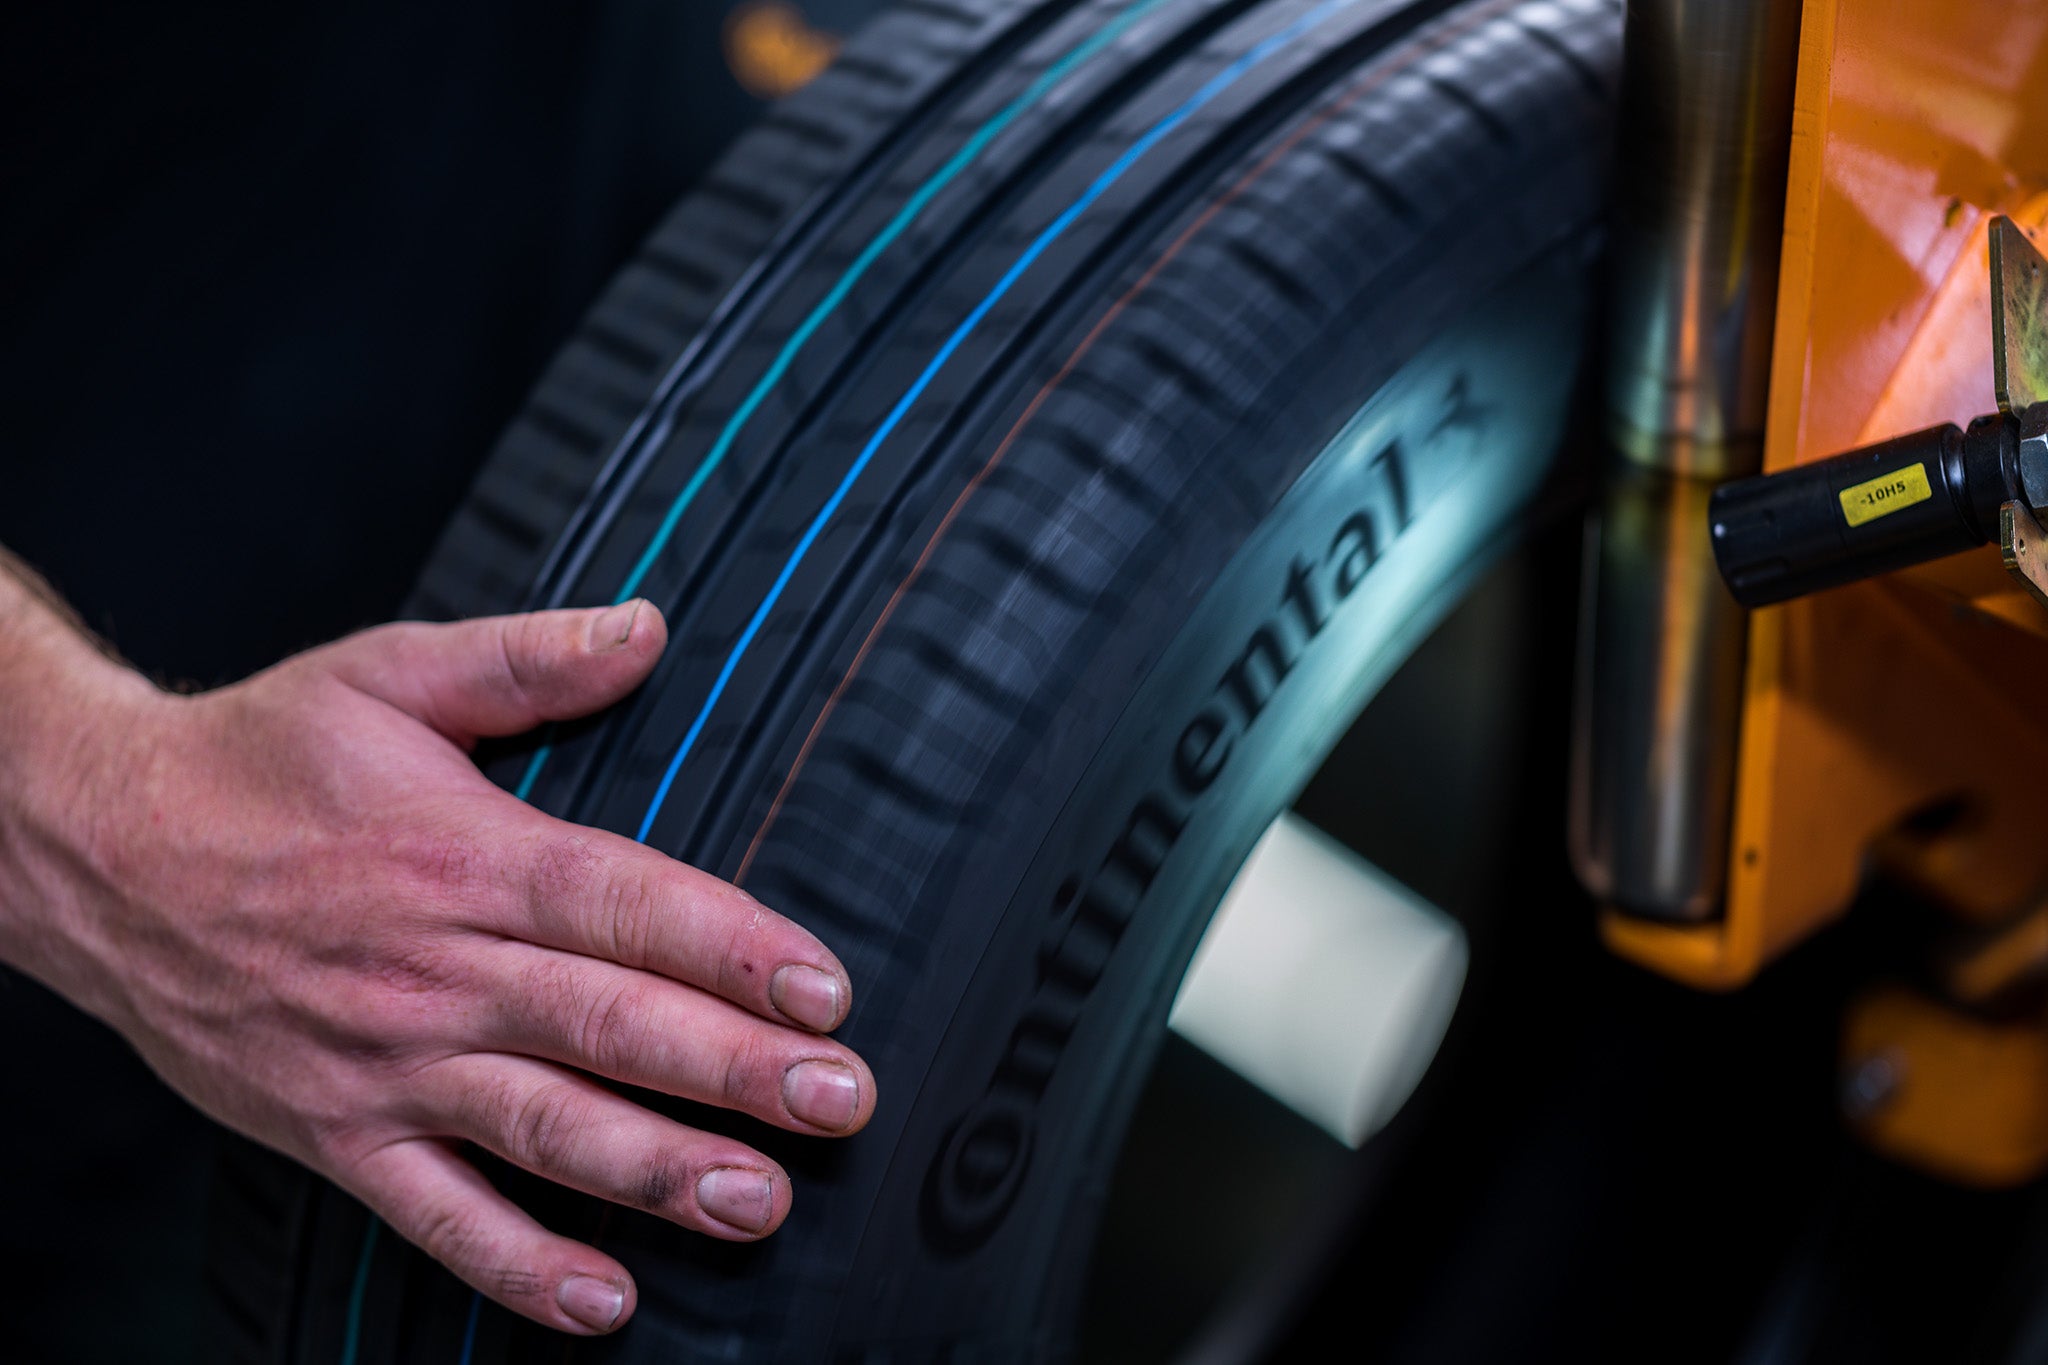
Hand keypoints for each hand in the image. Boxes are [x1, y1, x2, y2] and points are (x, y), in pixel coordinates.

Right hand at [0, 591, 874, 1335]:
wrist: (93, 850)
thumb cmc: (256, 759)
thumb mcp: (387, 676)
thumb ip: (525, 659)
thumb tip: (648, 627)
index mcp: (467, 856)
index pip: (624, 904)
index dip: (732, 948)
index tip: (825, 991)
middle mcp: (436, 968)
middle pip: (608, 1023)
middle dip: (735, 1069)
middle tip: (840, 1102)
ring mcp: (386, 1062)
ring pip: (543, 1127)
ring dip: (658, 1171)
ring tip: (760, 1202)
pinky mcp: (336, 1132)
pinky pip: (435, 1218)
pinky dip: (518, 1266)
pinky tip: (605, 1301)